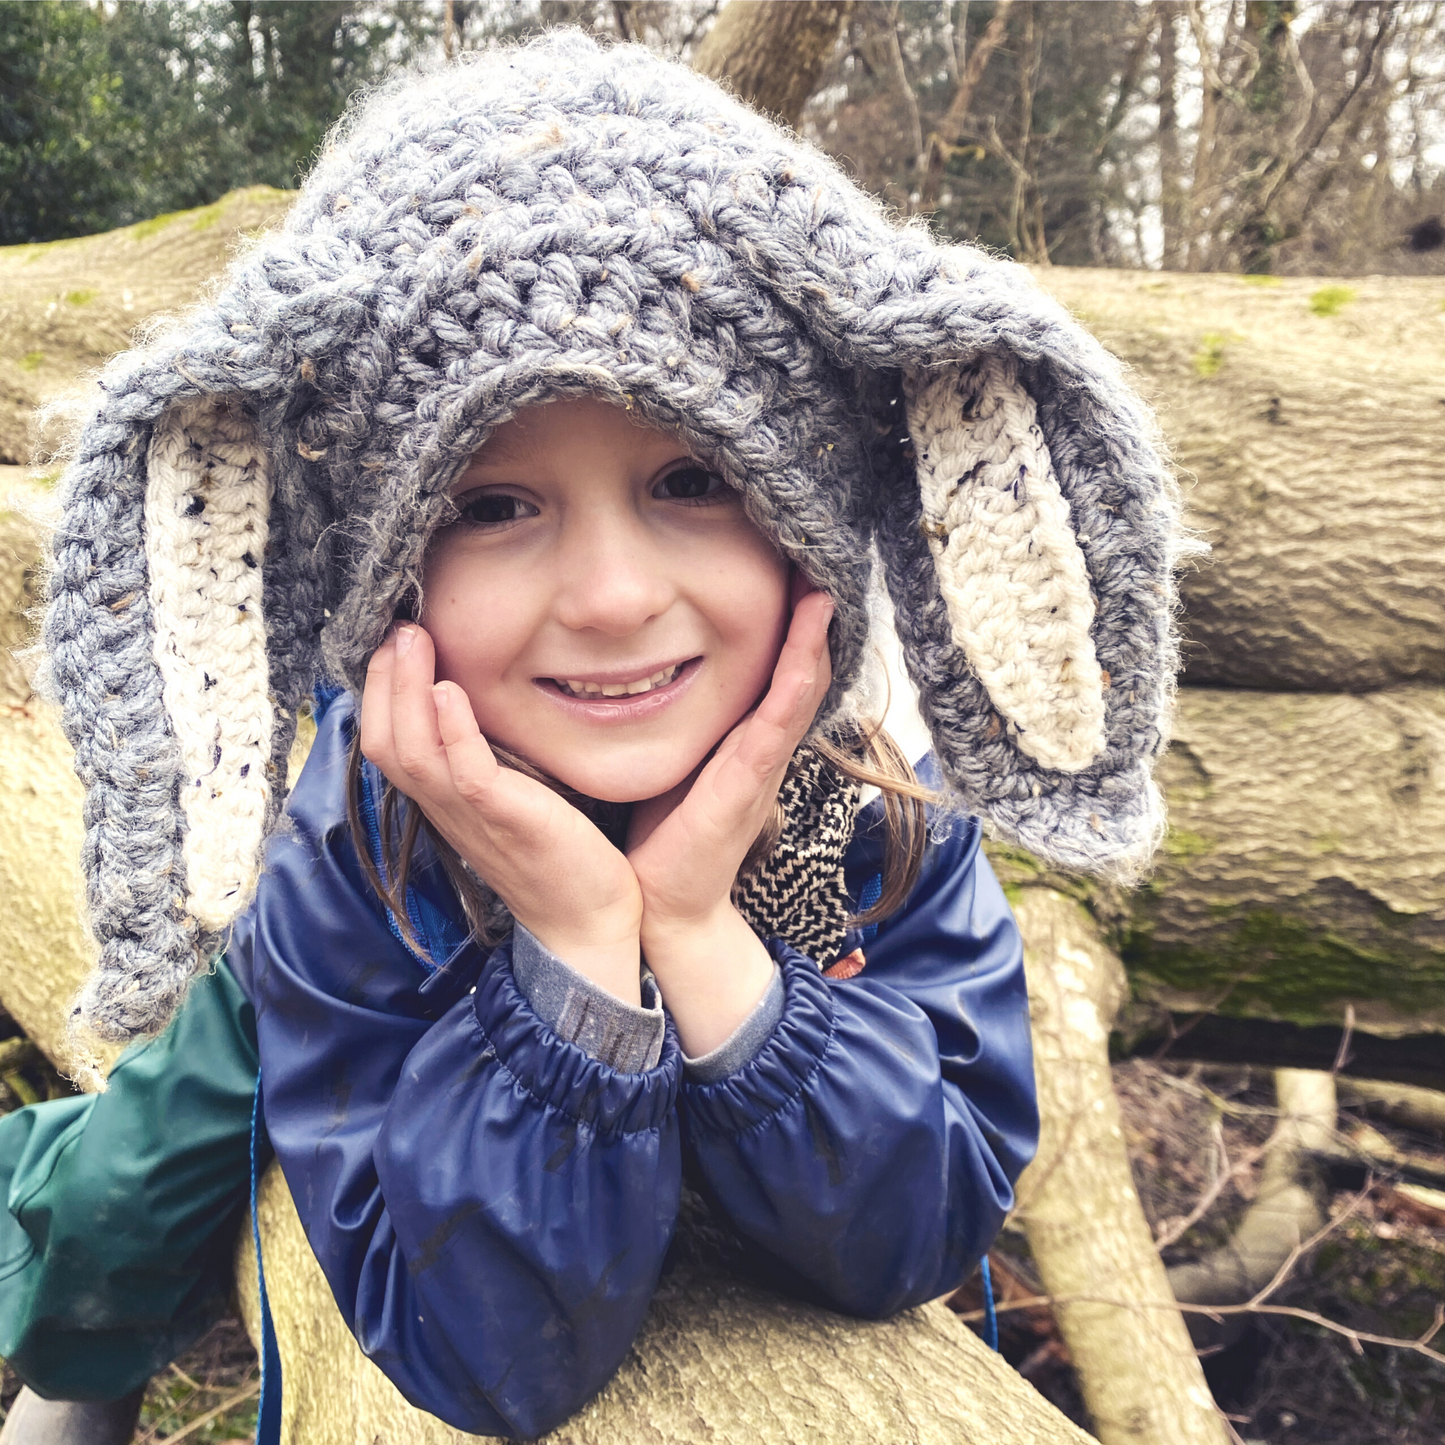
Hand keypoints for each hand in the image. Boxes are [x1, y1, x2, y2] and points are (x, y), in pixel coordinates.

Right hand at [361, 625, 643, 1004]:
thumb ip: (489, 755)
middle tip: (399, 627)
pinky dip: (452, 733)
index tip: (396, 640)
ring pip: (412, 752)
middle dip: (385, 679)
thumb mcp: (513, 794)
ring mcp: (472, 816)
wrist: (589, 921)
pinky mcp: (508, 821)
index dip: (382, 690)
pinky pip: (465, 775)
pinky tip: (449, 692)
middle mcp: (446, 807)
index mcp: (444, 800)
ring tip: (414, 641)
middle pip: (384, 741)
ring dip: (407, 691)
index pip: (387, 741)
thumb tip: (477, 703)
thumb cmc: (557, 854)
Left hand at [625, 588, 833, 1053]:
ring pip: (799, 684)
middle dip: (810, 617)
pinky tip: (808, 635)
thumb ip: (671, 721)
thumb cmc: (662, 833)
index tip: (789, 569)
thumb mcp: (671, 761)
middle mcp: (762, 744)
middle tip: (817, 560)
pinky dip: (798, 672)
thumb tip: (634, 670)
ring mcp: (762, 762)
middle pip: (799, 668)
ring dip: (814, 634)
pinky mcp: (750, 780)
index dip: (789, 622)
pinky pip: (780, 717)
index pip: (775, 668)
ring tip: (822, 583)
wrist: (665, 902)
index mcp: (743, 738)